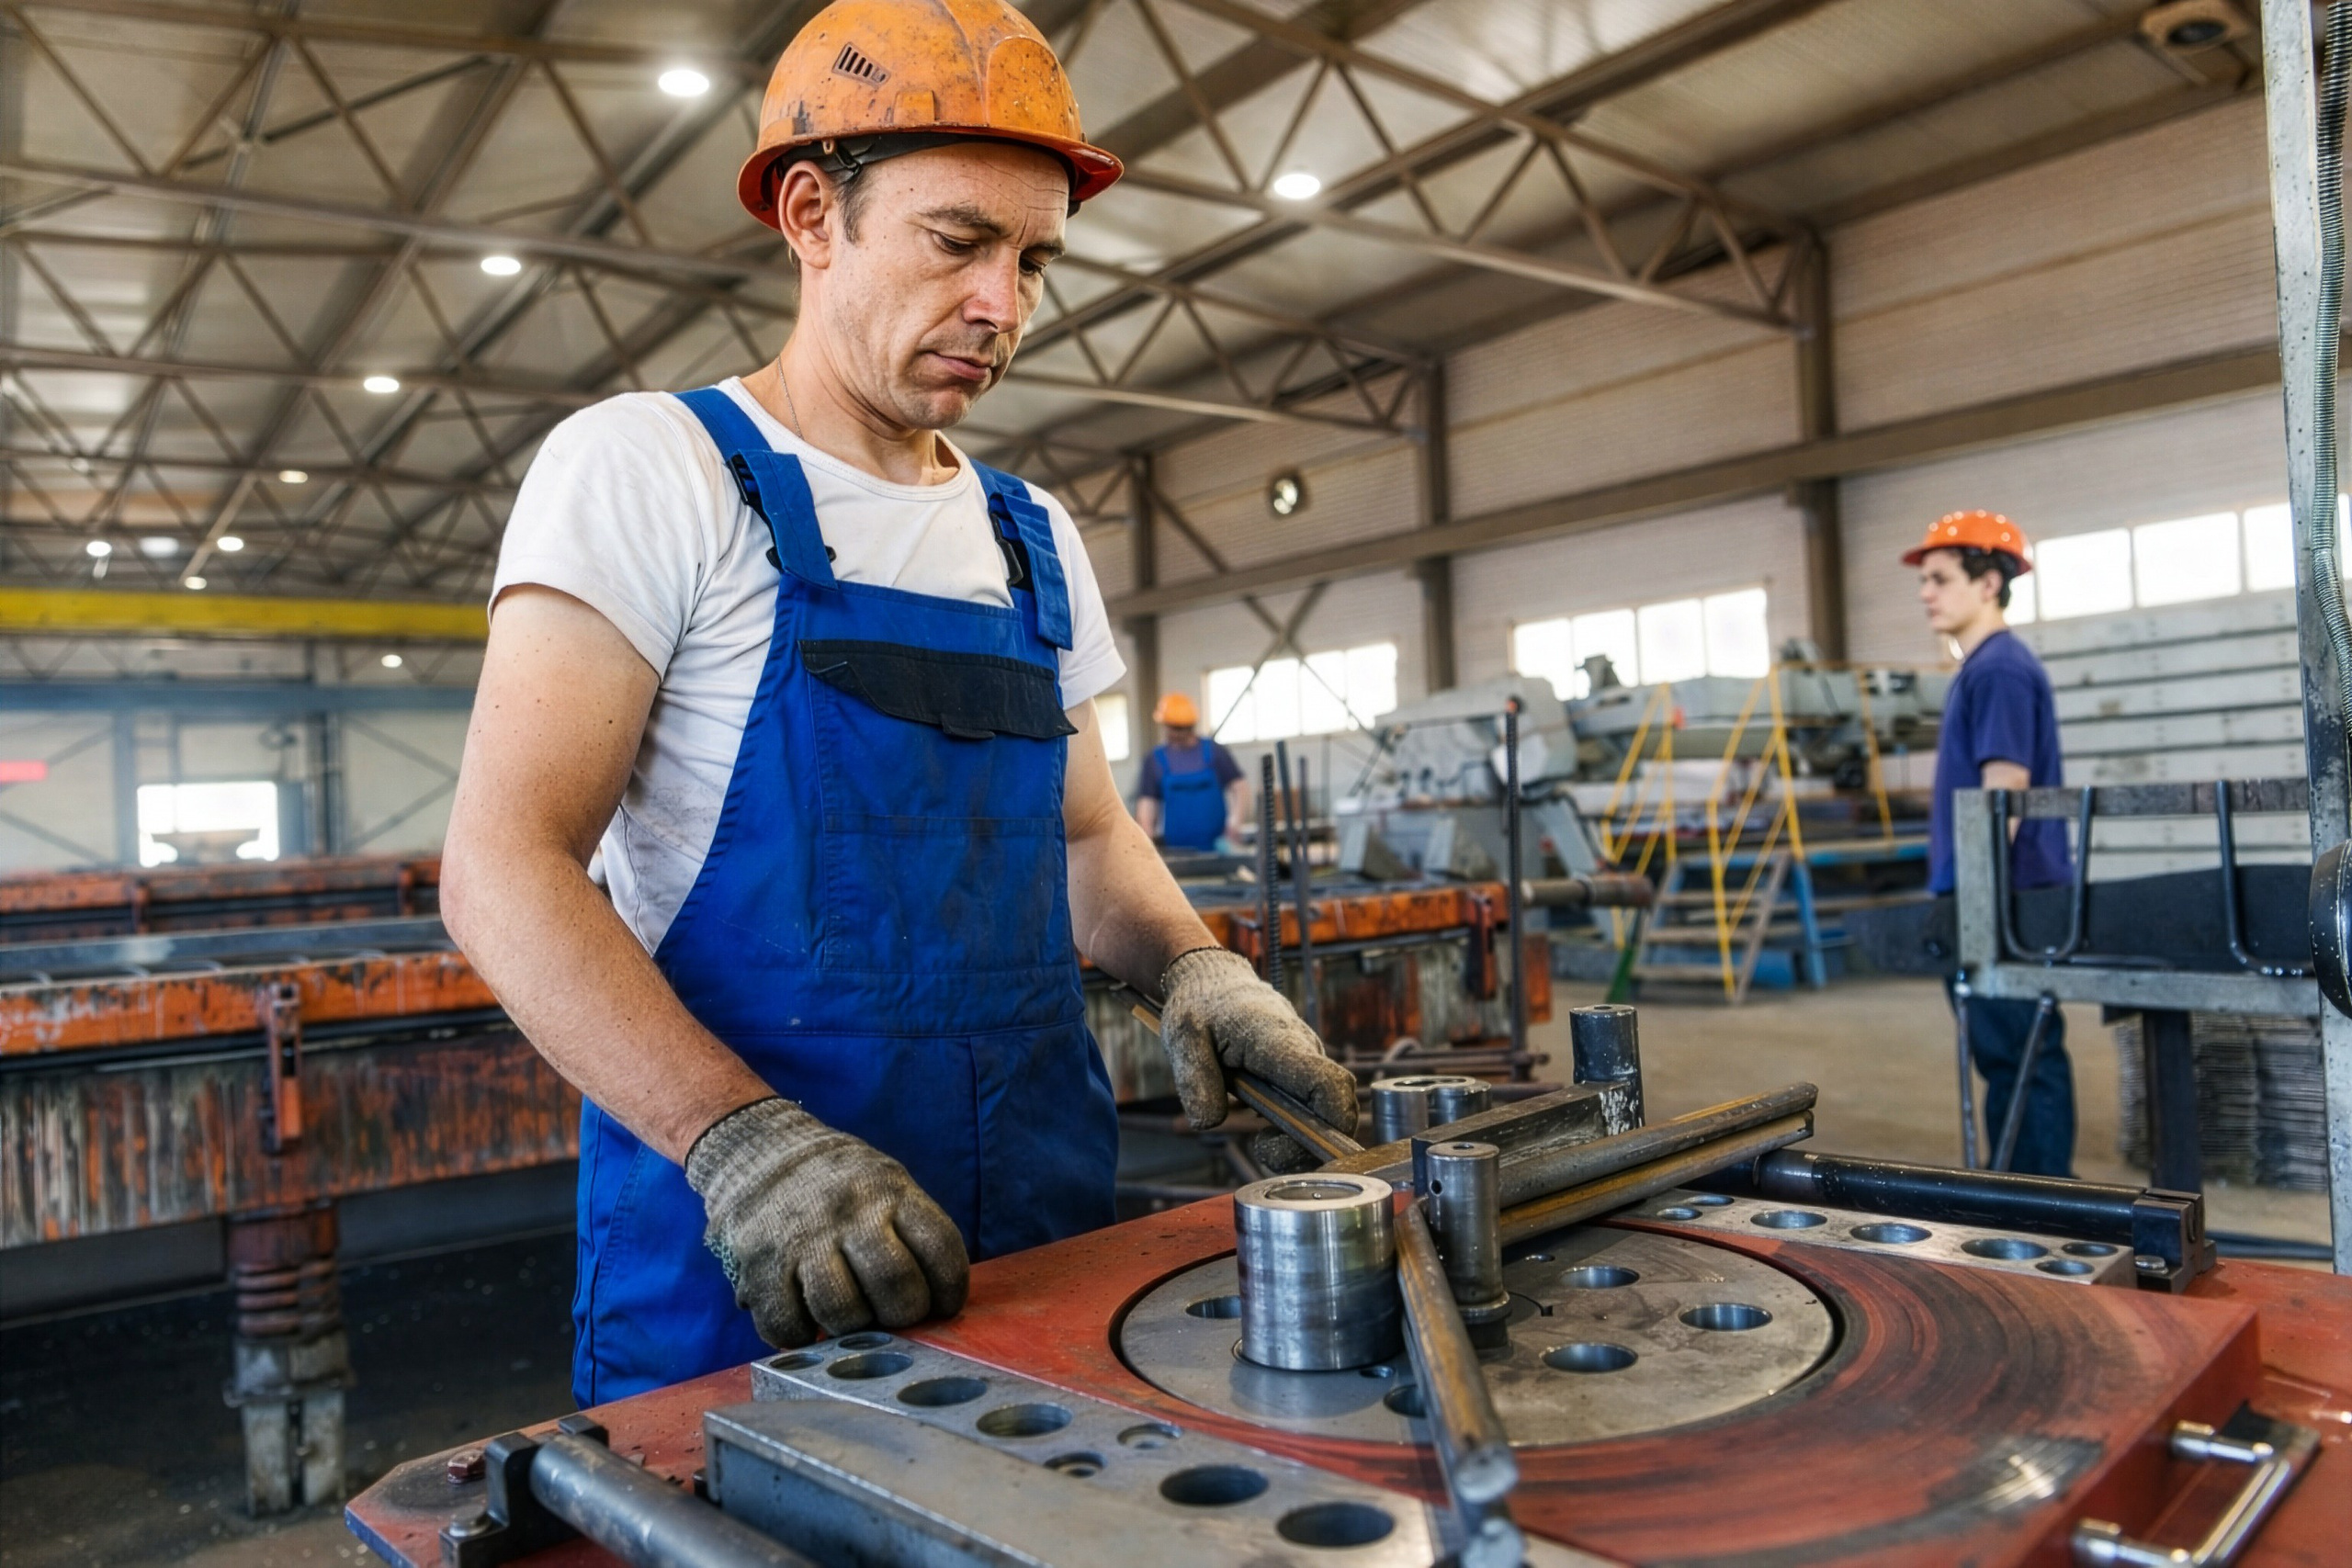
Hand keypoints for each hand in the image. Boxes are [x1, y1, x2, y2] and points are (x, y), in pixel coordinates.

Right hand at [685, 1097, 968, 1347]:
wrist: (759, 1151)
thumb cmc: (835, 1183)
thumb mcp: (883, 1182)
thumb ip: (907, 1231)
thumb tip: (933, 1304)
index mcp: (889, 1190)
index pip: (939, 1245)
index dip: (950, 1288)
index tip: (943, 1306)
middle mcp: (849, 1211)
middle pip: (895, 1284)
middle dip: (903, 1316)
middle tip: (893, 1318)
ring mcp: (803, 1238)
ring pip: (843, 1311)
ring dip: (853, 1330)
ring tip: (850, 1320)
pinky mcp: (760, 1264)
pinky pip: (788, 1325)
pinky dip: (802, 1337)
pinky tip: (807, 1323)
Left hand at [1158, 946, 1357, 1173]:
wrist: (1214, 984)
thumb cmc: (1201, 1007)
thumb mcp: (1182, 1039)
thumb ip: (1195, 1081)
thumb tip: (1209, 1122)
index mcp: (1278, 1040)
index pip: (1328, 1085)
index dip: (1329, 1124)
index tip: (1292, 1144)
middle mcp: (1304, 1051)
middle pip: (1336, 1109)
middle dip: (1308, 1144)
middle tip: (1262, 1146)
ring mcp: (1307, 1062)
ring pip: (1326, 1112)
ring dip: (1299, 1138)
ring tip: (1258, 1137)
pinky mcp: (1302, 1073)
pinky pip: (1313, 1107)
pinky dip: (1294, 1127)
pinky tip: (1261, 1121)